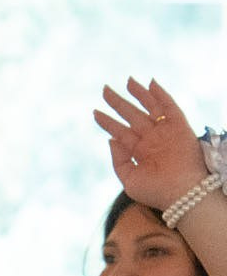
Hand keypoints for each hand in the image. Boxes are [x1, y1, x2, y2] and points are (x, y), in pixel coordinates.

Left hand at [96, 78, 208, 210]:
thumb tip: (111, 138)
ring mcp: (165, 132)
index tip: (94, 111)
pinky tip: (150, 84)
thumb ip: (119, 160)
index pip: (120, 131)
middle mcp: (151, 139)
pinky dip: (160, 95)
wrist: (181, 194)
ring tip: (126, 81)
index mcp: (138, 151)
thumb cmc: (155, 191)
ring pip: (150, 107)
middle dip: (117, 102)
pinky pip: (170, 107)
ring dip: (138, 94)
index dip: (107, 121)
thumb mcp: (129, 179)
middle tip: (104, 89)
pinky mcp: (179, 127)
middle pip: (132, 115)